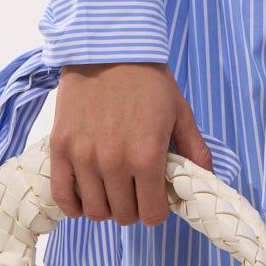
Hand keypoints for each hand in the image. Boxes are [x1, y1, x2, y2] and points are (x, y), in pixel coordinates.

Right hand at [50, 62, 212, 226]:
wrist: (107, 49)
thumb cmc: (148, 80)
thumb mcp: (181, 113)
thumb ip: (195, 152)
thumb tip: (206, 181)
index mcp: (146, 157)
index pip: (153, 214)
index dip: (157, 210)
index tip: (155, 197)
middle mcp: (114, 163)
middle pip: (123, 216)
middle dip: (133, 208)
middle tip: (134, 190)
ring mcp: (83, 157)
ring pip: (95, 211)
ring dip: (106, 206)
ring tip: (111, 189)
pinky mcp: (60, 149)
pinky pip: (62, 195)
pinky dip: (74, 204)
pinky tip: (85, 196)